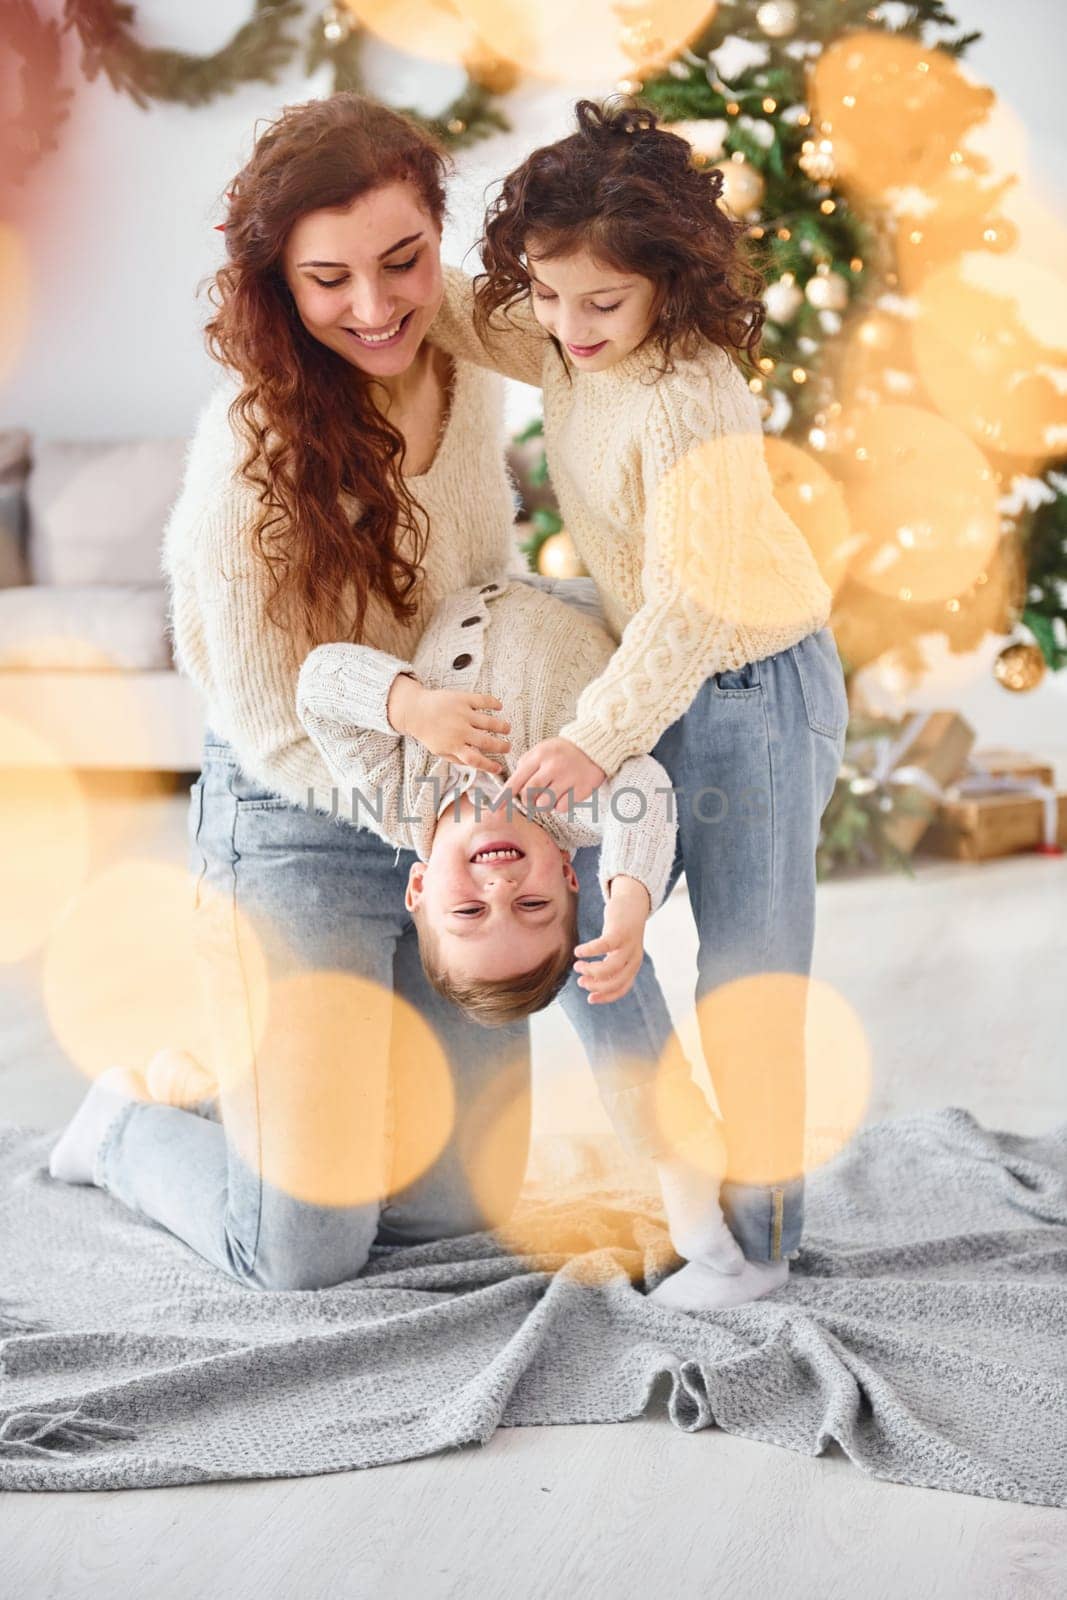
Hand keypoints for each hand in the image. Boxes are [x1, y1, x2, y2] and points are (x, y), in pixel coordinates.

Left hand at [388, 676, 510, 774]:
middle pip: (486, 741)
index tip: (499, 768)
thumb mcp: (439, 751)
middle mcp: (459, 730)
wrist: (415, 710)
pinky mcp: (462, 698)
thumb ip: (457, 759)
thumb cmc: (428, 732)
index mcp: (453, 746)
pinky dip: (494, 703)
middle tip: (508, 747)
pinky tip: (499, 706)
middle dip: (502, 746)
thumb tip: (475, 764)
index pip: (475, 759)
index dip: (489, 765)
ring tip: (507, 729)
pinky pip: (483, 700)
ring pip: (489, 721)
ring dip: (502, 726)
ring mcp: (462, 713)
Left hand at [500, 737, 605, 814]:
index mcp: (539, 756)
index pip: (517, 781)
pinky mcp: (582, 788)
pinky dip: (560, 805)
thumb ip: (526, 764)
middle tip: (533, 797)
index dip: (504, 797)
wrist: (594, 746)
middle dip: (527, 801)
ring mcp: (568, 778)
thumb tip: (513, 787)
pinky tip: (565, 794)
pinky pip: (562, 807)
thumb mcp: (542, 749)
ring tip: (551, 794)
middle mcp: (553, 766)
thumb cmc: (563, 751)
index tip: (495, 809)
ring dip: (544, 804)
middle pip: (529, 795)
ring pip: (544, 804)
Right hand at [572, 876, 650, 1004]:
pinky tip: (578, 952)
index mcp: (633, 965)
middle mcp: (633, 958)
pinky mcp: (619, 932)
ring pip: (610, 967)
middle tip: (580, 981)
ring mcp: (628, 945)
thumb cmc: (620, 930)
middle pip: (615, 981)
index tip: (589, 999)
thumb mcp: (617, 951)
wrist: (632, 903)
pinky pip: (603, 946)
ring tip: (577, 965)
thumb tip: (591, 982)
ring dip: (590, 970)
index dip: (606, 996)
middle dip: (595, 985)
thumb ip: (609, 966)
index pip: (622, 988)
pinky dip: (589, 951)